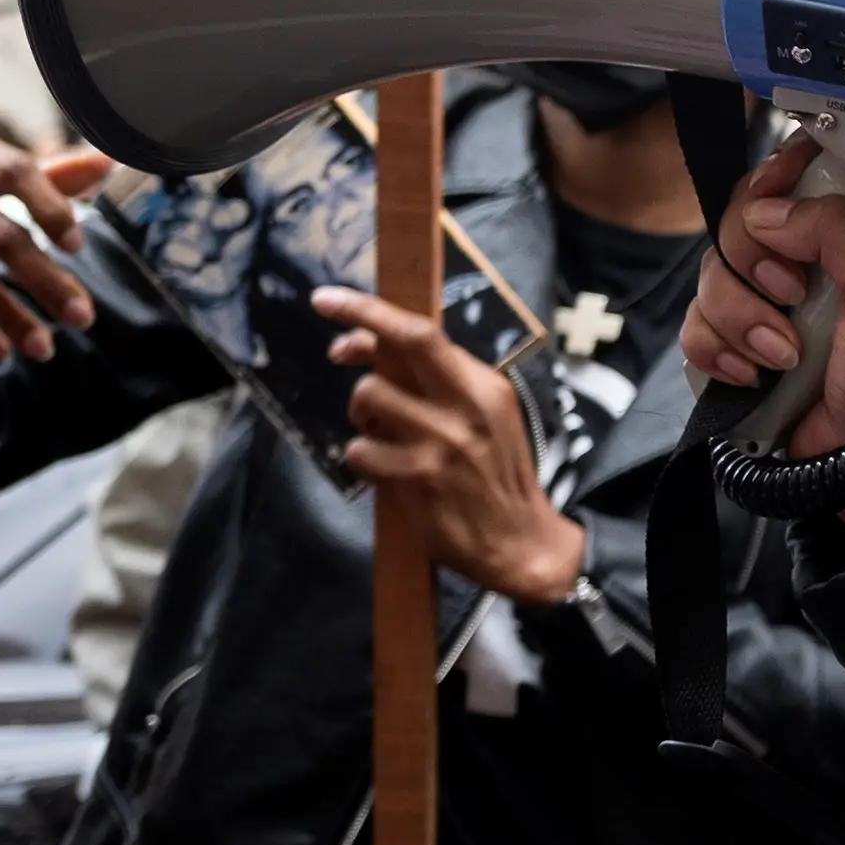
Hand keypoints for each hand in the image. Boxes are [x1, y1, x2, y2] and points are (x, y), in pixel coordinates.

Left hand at [312, 288, 585, 606]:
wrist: (520, 542)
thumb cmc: (496, 477)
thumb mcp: (488, 418)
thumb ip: (444, 386)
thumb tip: (379, 351)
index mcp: (485, 386)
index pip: (427, 332)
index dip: (375, 311)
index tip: (335, 302)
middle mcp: (467, 406)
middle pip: (407, 342)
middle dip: (359, 316)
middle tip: (323, 305)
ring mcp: (443, 441)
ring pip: (370, 396)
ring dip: (360, 410)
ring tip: (375, 428)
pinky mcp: (419, 479)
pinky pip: (361, 450)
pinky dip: (361, 455)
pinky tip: (380, 468)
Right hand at [679, 136, 844, 550]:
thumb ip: (842, 229)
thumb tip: (766, 211)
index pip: (809, 170)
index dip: (780, 175)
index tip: (770, 195)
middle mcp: (821, 261)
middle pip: (746, 217)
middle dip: (755, 259)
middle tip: (792, 295)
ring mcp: (777, 305)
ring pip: (714, 273)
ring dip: (741, 317)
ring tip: (783, 356)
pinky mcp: (743, 347)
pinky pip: (697, 326)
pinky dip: (718, 351)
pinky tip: (754, 377)